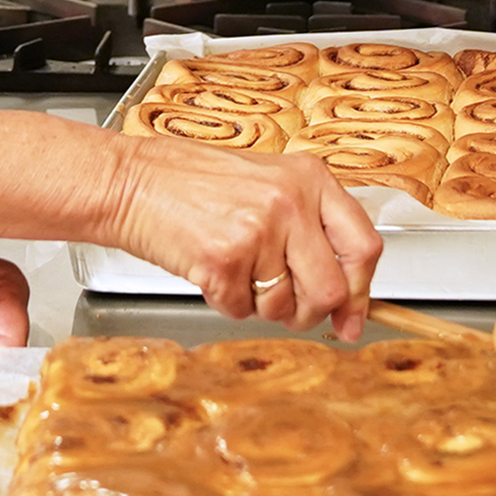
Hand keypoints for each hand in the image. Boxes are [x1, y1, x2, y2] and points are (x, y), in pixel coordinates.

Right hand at [104, 138, 380, 340]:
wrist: (130, 182)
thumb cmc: (192, 184)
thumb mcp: (267, 185)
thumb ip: (310, 230)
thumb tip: (347, 302)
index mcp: (310, 178)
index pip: (364, 246)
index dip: (363, 292)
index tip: (353, 318)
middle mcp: (291, 202)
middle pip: (332, 289)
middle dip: (309, 312)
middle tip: (287, 309)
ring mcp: (259, 231)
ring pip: (285, 307)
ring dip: (260, 306)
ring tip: (235, 271)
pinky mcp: (224, 260)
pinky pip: (241, 310)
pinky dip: (226, 302)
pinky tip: (210, 270)